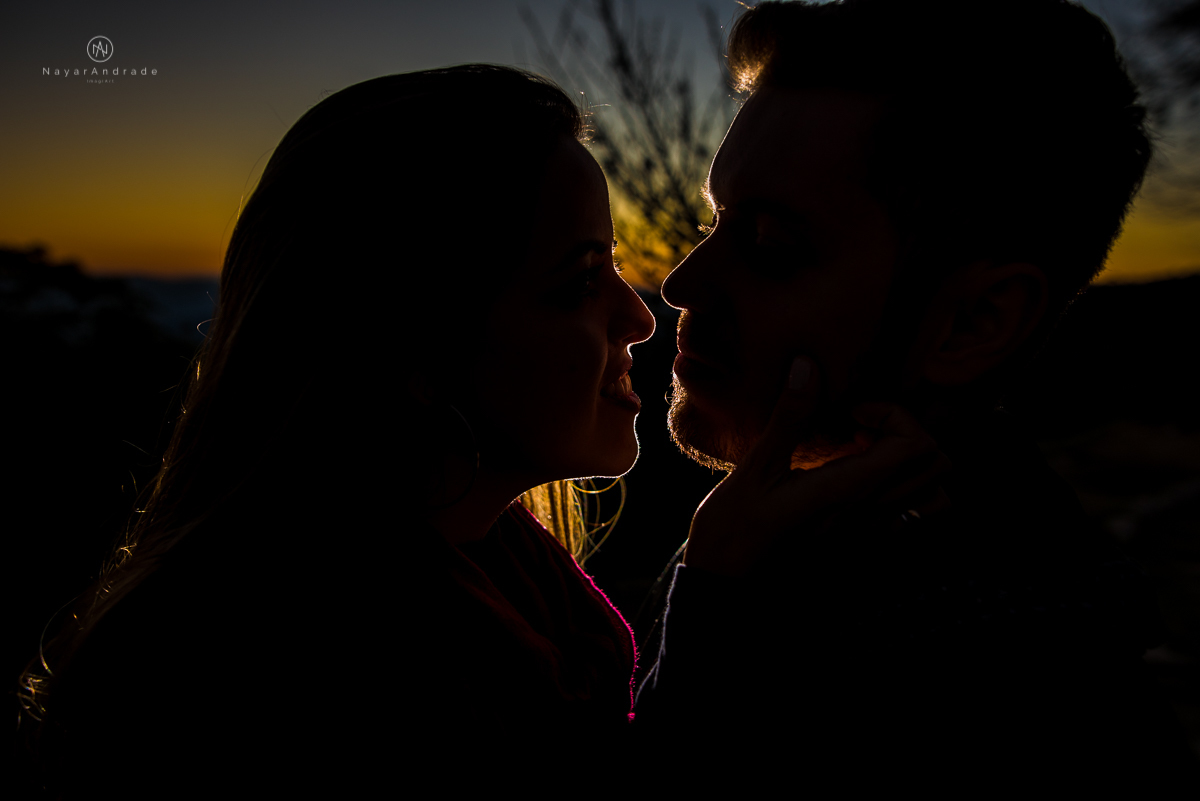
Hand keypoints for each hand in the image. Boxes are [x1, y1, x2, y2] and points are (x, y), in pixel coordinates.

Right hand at [682, 357, 950, 576]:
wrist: (723, 584)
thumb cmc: (733, 528)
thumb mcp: (754, 468)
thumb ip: (789, 418)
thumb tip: (807, 366)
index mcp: (848, 491)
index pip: (915, 445)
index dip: (893, 414)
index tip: (853, 410)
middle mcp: (870, 514)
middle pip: (936, 465)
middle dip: (909, 431)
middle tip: (863, 426)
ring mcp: (871, 533)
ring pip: (935, 495)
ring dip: (913, 463)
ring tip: (870, 452)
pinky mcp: (863, 545)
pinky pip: (913, 518)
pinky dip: (907, 491)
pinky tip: (864, 479)